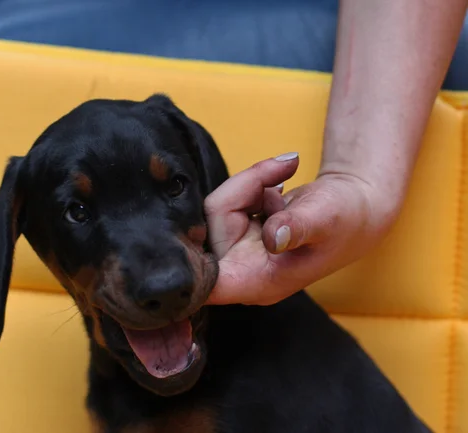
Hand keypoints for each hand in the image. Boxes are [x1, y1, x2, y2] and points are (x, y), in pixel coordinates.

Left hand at [204, 153, 394, 305]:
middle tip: (279, 175)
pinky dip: (250, 185)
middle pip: (209, 227)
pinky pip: (227, 203)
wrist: (358, 205)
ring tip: (283, 178)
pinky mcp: (241, 233)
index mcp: (258, 282)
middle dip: (241, 190)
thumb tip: (272, 237)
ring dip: (249, 184)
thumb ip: (297, 228)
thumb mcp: (325, 218)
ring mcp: (240, 253)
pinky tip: (278, 188)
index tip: (195, 228)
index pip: (206, 283)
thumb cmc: (347, 217)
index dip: (192, 262)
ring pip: (216, 210)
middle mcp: (243, 272)